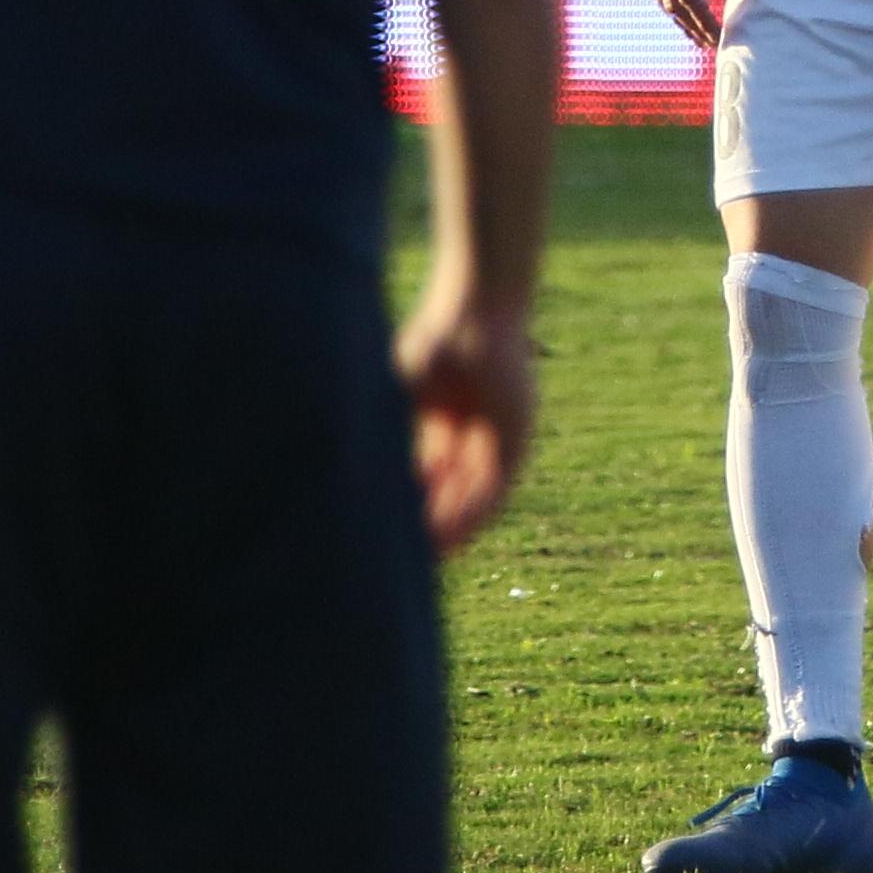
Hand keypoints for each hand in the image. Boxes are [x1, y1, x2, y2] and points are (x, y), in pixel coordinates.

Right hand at [398, 269, 541, 550]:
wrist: (477, 313)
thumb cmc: (433, 342)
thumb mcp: (402, 395)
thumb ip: (392, 435)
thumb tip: (355, 474)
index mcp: (445, 421)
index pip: (428, 477)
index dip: (409, 506)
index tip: (383, 533)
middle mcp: (472, 435)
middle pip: (451, 494)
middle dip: (429, 524)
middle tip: (405, 558)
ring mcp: (497, 440)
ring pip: (473, 498)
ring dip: (450, 528)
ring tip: (424, 559)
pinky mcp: (517, 442)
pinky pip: (494, 489)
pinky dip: (470, 514)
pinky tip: (448, 535)